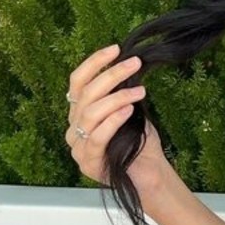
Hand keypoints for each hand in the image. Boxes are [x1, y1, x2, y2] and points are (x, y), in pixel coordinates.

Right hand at [65, 43, 170, 193]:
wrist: (150, 175)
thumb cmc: (140, 143)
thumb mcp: (129, 111)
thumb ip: (121, 94)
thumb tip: (127, 66)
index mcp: (79, 114)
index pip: (78, 82)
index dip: (94, 63)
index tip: (115, 49)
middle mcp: (74, 128)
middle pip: (85, 94)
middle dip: (111, 75)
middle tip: (134, 63)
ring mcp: (78, 146)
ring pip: (91, 112)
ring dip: (118, 97)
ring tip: (140, 91)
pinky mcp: (88, 162)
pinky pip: (98, 136)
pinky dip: (114, 120)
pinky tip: (129, 110)